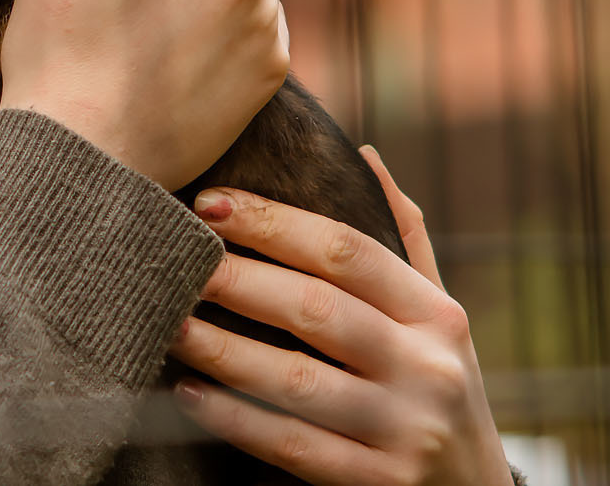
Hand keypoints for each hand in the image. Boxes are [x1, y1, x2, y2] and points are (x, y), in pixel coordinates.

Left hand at [169, 148, 510, 484]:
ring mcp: (406, 430)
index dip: (274, 222)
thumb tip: (364, 155)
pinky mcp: (380, 483)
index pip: (348, 251)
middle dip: (240, 281)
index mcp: (436, 313)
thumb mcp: (438, 316)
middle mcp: (427, 367)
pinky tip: (191, 396)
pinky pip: (294, 447)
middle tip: (178, 261)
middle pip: (317, 310)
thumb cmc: (438, 385)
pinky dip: (237, 420)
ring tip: (170, 324)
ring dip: (224, 352)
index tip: (208, 201)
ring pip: (298, 382)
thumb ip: (403, 239)